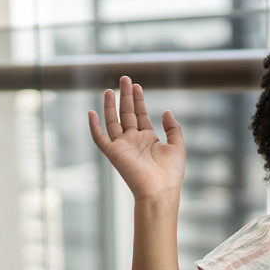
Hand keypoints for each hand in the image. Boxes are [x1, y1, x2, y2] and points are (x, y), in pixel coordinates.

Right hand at [88, 75, 185, 200]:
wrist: (160, 190)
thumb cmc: (171, 173)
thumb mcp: (177, 146)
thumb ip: (173, 128)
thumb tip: (166, 112)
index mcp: (148, 139)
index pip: (140, 115)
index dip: (138, 100)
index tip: (136, 86)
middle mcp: (134, 141)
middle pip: (126, 114)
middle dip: (125, 96)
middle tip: (124, 78)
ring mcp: (123, 146)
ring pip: (113, 122)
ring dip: (110, 106)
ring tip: (110, 89)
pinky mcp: (114, 154)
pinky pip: (100, 138)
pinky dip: (94, 127)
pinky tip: (91, 113)